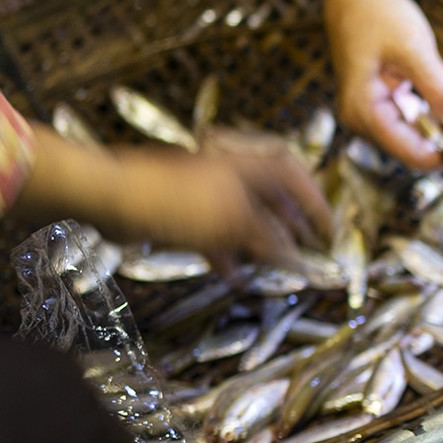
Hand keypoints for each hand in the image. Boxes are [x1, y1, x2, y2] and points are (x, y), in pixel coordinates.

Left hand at [107, 144, 332, 271]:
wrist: (112, 196)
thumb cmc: (177, 201)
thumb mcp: (234, 222)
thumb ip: (270, 241)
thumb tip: (297, 259)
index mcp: (247, 165)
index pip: (294, 175)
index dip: (315, 203)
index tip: (329, 231)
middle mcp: (230, 174)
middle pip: (271, 199)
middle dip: (291, 227)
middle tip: (307, 251)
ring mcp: (205, 194)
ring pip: (245, 220)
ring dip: (261, 245)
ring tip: (277, 268)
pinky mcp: (183, 214)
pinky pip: (216, 236)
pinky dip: (229, 255)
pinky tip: (236, 278)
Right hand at [323, 0, 442, 168]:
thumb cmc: (375, 11)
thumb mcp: (413, 49)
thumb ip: (439, 89)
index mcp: (365, 113)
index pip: (416, 156)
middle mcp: (364, 120)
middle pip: (418, 148)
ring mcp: (372, 111)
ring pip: (419, 132)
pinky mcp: (382, 100)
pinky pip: (415, 115)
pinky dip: (436, 105)